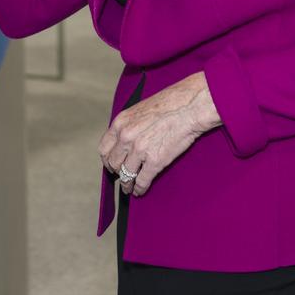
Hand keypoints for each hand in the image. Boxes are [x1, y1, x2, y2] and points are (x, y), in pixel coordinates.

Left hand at [98, 73, 219, 196]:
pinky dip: (140, 188)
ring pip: (126, 175)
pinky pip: (142, 181)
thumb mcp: (140, 110)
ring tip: (129, 187)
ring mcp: (139, 151)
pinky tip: (140, 190)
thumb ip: (130, 125)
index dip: (108, 159)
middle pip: (113, 163)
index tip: (111, 164)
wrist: (190, 106)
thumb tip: (126, 139)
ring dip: (126, 184)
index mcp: (120, 123)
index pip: (104, 148)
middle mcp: (126, 137)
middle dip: (117, 171)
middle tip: (121, 176)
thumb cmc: (170, 104)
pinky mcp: (155, 162)